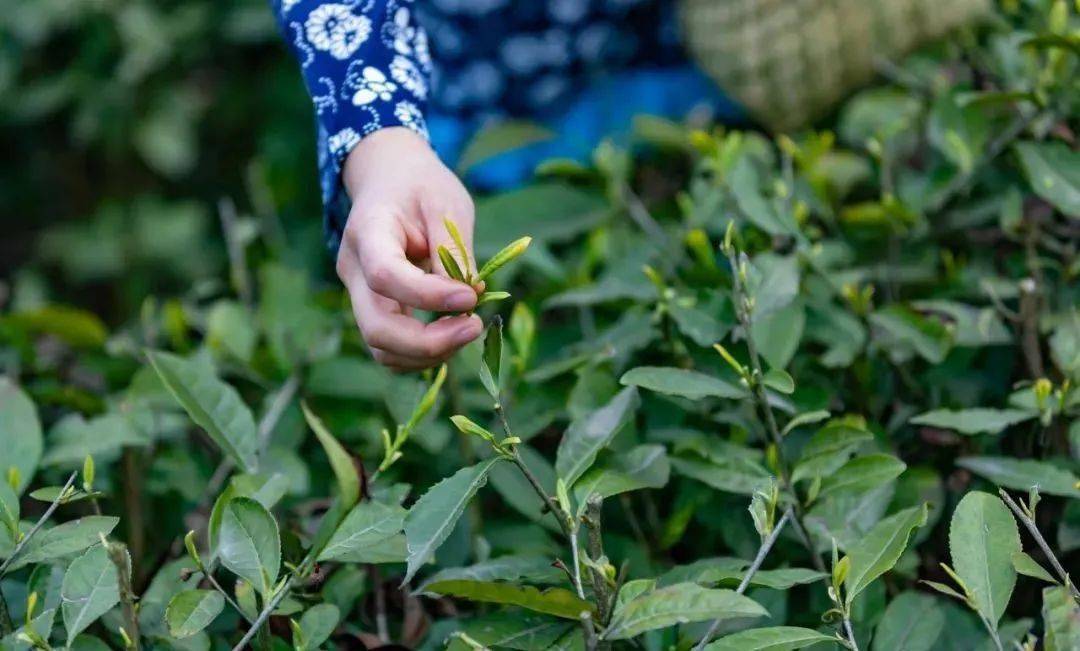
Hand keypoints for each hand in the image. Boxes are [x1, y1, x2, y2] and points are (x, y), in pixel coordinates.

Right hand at [337, 127, 481, 370]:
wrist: (389, 179)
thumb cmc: (420, 186)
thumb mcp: (446, 204)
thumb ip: (454, 252)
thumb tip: (469, 299)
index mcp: (367, 231)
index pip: (385, 275)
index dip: (429, 296)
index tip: (472, 297)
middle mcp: (354, 270)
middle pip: (376, 328)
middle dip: (428, 342)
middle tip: (474, 327)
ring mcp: (358, 294)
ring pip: (381, 348)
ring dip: (428, 353)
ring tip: (468, 328)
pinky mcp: (373, 309)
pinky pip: (391, 348)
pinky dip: (423, 353)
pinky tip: (453, 333)